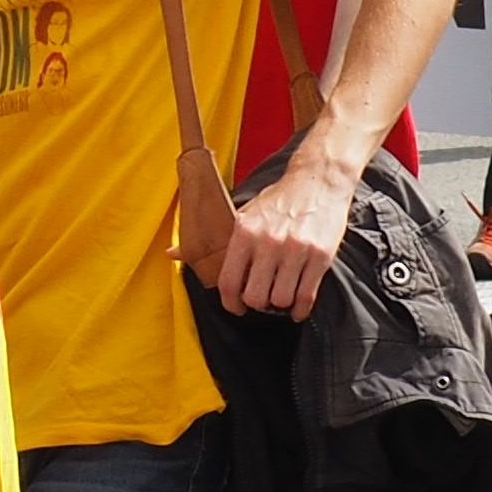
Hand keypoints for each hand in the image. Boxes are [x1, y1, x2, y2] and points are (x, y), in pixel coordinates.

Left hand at [209, 152, 356, 316]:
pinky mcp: (320, 255)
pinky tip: (297, 307)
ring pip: (280, 299)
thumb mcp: (244, 214)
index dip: (230, 302)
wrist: (317, 182)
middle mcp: (268, 242)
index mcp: (244, 232)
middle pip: (254, 296)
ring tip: (279, 296)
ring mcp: (295, 250)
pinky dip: (300, 309)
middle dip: (256, 304)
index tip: (235, 307)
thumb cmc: (278, 201)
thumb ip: (214, 238)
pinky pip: (307, 295)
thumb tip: (172, 253)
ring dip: (279, 304)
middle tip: (260, 299)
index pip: (228, 281)